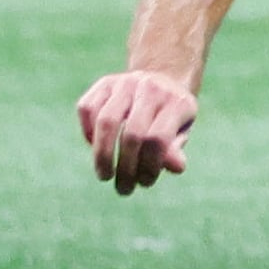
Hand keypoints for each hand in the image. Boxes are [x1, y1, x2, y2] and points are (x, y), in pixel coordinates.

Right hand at [77, 69, 198, 193]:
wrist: (162, 79)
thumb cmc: (171, 116)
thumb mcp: (181, 132)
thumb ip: (175, 149)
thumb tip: (176, 167)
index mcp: (177, 102)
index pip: (158, 139)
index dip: (149, 166)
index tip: (145, 183)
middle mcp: (151, 88)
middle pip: (132, 133)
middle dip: (125, 167)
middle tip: (123, 189)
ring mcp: (125, 82)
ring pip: (105, 121)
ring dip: (102, 155)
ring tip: (105, 175)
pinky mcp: (104, 83)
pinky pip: (87, 109)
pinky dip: (88, 133)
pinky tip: (96, 147)